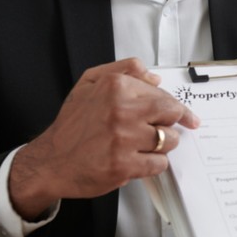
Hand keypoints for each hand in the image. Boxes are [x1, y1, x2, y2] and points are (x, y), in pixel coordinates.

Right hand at [8, 58, 199, 220]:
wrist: (50, 162)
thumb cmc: (72, 125)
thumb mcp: (89, 83)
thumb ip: (124, 71)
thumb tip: (154, 78)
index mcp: (115, 87)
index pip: (164, 95)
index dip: (175, 107)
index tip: (186, 116)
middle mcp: (121, 110)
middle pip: (172, 114)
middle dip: (172, 124)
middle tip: (163, 130)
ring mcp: (123, 138)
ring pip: (169, 140)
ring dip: (161, 145)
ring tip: (141, 146)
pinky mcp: (123, 164)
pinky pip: (159, 163)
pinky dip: (152, 164)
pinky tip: (136, 160)